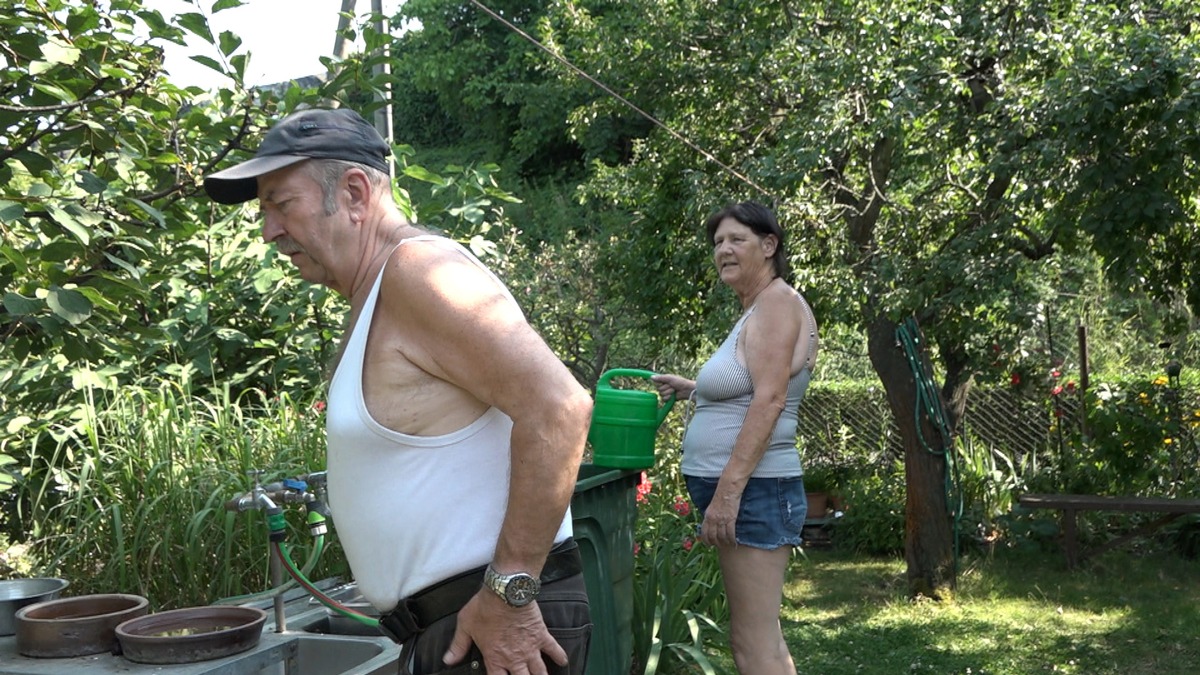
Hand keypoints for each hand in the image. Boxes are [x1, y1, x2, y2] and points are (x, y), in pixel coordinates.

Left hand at [444, 590, 566, 674]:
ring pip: (539, 672)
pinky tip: (563, 662)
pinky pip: (554, 649)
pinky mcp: (541, 636)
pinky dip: (560, 657)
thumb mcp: (465, 626)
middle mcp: (514, 658)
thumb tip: (448, 659)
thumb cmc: (485, 607)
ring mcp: (530, 648)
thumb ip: (458, 645)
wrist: (505, 591)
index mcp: (494, 658)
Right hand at [650, 373, 693, 401]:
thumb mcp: (670, 378)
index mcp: (663, 381)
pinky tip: (673, 395)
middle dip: (666, 388)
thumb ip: (660, 378)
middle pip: (658, 389)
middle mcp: (663, 387)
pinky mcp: (668, 399)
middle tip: (672, 386)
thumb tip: (651, 377)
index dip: (659, 383)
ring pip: (661, 394)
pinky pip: (663, 399)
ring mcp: (665, 393)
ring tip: (674, 390)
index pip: (655, 383)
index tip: (665, 382)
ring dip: (668, 392)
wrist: (687, 390)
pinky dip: (668, 397)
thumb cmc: (680, 382)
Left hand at [699, 489, 740, 546]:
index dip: (706, 541)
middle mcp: (713, 519)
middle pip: (713, 536)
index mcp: (707, 516)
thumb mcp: (711, 508)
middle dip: (716, 543)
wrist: (728, 489)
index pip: (704, 532)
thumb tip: (710, 527)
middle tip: (719, 545)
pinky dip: (732, 539)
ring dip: (725, 542)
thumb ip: (710, 517)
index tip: (709, 545)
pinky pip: (730, 533)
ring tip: (727, 544)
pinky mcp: (731, 518)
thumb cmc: (720, 497)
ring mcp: (722, 519)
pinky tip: (734, 542)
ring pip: (722, 536)